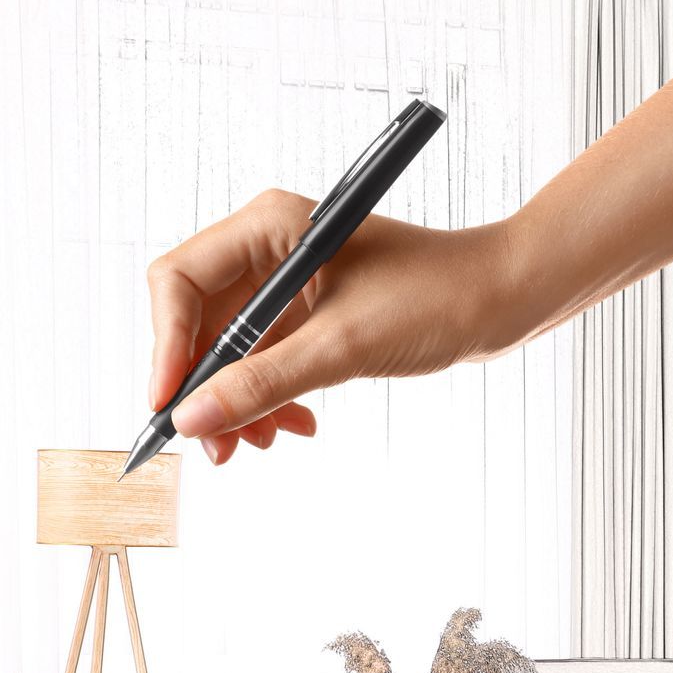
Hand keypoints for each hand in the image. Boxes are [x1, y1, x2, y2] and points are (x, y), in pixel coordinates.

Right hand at [146, 190, 532, 464]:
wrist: (506, 297)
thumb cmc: (439, 298)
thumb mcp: (343, 348)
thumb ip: (263, 384)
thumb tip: (191, 421)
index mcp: (269, 225)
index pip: (179, 281)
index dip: (166, 347)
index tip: (170, 407)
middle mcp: (270, 246)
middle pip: (198, 321)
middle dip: (205, 387)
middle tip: (217, 447)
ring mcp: (289, 281)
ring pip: (230, 350)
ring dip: (239, 401)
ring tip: (263, 442)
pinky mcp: (311, 312)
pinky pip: (266, 360)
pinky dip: (271, 396)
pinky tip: (296, 424)